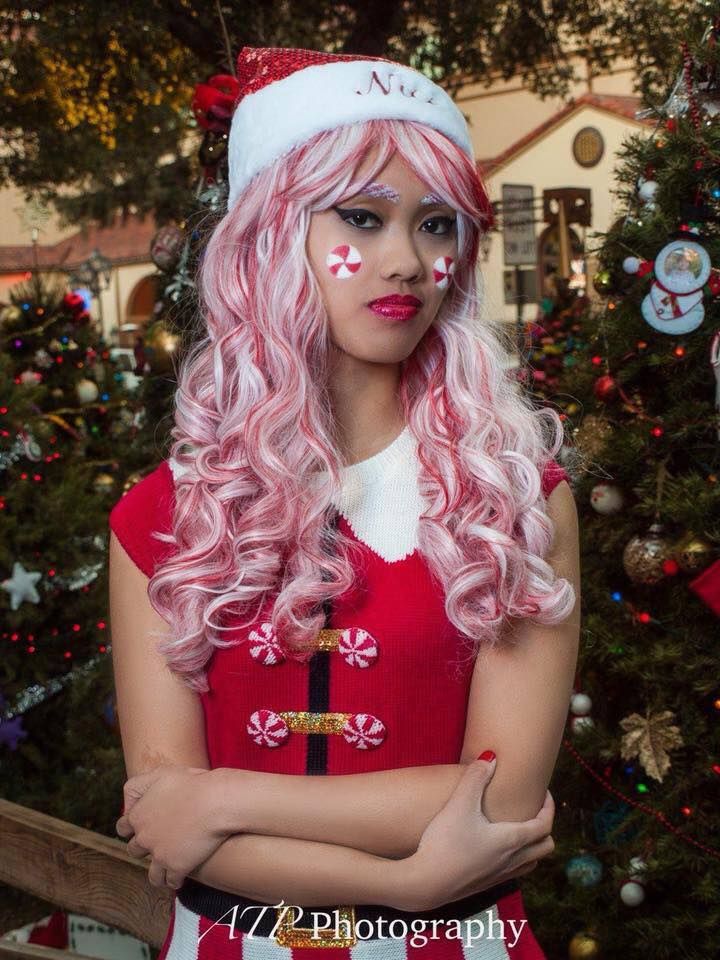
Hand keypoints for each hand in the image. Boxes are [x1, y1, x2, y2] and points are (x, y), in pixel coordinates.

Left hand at [115, 765, 228, 889]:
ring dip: (158, 871)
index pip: (123, 828)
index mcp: (138, 816)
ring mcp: (160, 855)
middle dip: (144, 847)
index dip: (132, 827)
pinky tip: (181, 875)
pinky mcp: (176, 867)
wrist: (215, 802)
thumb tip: (129, 803)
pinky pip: (171, 882)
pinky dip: (175, 880)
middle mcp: (144, 838)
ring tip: (166, 868)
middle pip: (134, 850)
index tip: (143, 827)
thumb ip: (137, 786)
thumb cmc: (191, 784)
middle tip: (158, 843)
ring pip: (151, 873)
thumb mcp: (159, 774)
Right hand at [400, 758, 554, 910]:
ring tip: (519, 828)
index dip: (549, 807)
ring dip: (533, 845)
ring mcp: (500, 876)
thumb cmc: (444, 842)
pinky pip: (515, 872)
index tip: (543, 792)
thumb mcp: (459, 804)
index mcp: (512, 840)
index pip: (545, 825)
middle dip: (545, 826)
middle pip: (546, 847)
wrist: (424, 883)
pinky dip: (517, 858)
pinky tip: (497, 848)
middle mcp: (512, 860)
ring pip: (532, 862)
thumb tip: (491, 757)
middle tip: (534, 809)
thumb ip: (475, 777)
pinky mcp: (486, 885)